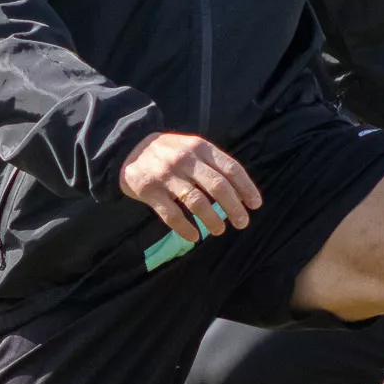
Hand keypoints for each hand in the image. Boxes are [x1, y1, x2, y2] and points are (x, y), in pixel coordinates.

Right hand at [119, 132, 262, 242]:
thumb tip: (240, 192)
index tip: (255, 205)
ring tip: (219, 230)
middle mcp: (185, 159)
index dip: (246, 188)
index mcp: (200, 147)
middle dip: (234, 207)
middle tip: (242, 223)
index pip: (231, 168)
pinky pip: (172, 215)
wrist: (128, 148)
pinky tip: (194, 237)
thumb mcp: (192, 147)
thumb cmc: (169, 151)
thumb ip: (212, 164)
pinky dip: (185, 229)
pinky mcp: (149, 191)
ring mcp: (166, 175)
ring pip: (196, 202)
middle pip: (217, 186)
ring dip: (212, 220)